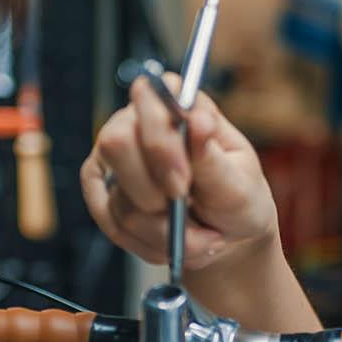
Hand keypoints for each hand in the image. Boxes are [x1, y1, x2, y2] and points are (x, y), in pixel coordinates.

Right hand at [80, 76, 277, 272]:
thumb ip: (212, 156)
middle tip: (189, 211)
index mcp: (177, 104)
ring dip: (165, 231)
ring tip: (201, 236)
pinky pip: (112, 224)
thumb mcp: (238, 182)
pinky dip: (150, 244)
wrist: (228, 236)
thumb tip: (197, 118)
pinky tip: (175, 244)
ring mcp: (114, 160)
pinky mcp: (102, 194)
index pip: (148, 96)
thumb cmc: (238, 199)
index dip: (160, 141)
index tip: (184, 181)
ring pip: (120, 199)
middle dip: (154, 191)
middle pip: (116, 143)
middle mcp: (137, 123)